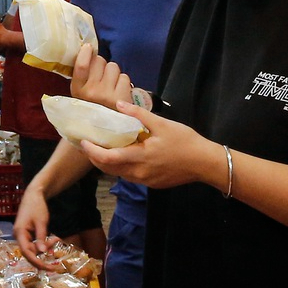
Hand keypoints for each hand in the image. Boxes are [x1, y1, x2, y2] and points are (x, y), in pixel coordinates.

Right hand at [13, 185, 53, 265]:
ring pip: (34, 248)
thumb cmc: (37, 207)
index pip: (26, 252)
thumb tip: (42, 253)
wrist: (34, 195)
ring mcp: (22, 235)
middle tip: (56, 262)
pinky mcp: (27, 234)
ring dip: (45, 246)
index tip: (47, 268)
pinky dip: (44, 243)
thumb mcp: (41, 222)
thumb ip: (41, 238)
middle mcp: (18, 236)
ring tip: (56, 238)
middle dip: (43, 256)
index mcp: (19, 233)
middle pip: (30, 252)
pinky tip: (53, 238)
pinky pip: (35, 243)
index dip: (36, 262)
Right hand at [70, 45, 134, 108]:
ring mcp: (107, 95)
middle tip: (102, 76)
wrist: (106, 133)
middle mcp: (91, 92)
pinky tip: (119, 92)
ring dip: (114, 74)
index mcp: (77, 90)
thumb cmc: (93, 110)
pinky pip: (124, 78)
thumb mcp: (80, 95)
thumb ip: (83, 77)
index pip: (81, 65)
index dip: (85, 52)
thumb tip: (88, 52)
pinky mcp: (121, 98)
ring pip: (114, 67)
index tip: (88, 47)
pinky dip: (123, 83)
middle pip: (100, 61)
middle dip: (102, 64)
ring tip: (112, 86)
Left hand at [78, 100, 222, 190]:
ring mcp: (144, 180)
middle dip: (95, 157)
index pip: (107, 159)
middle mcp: (138, 173)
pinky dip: (121, 166)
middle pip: (108, 168)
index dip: (92, 151)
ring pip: (118, 173)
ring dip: (107, 162)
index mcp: (139, 158)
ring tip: (101, 147)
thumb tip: (119, 104)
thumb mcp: (162, 124)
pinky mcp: (151, 183)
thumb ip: (138, 115)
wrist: (205, 163)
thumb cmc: (185, 141)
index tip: (82, 141)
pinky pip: (130, 175)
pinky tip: (122, 154)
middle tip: (86, 143)